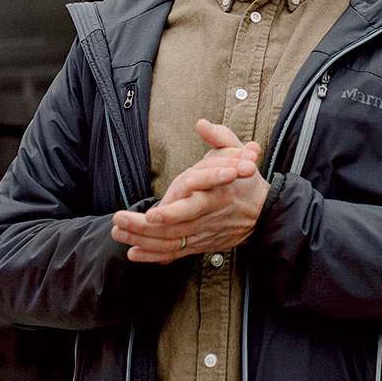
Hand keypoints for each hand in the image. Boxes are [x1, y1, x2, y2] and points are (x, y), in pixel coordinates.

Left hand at [111, 119, 268, 263]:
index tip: (152, 213)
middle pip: (173, 229)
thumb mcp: (239, 153)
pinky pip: (174, 254)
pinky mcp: (199, 245)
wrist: (263, 214)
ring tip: (117, 232)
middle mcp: (207, 218)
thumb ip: (220, 137)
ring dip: (141, 240)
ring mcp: (202, 234)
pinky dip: (153, 256)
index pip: (193, 207)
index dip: (172, 213)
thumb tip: (202, 124)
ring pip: (169, 243)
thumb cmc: (247, 182)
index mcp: (217, 195)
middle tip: (119, 219)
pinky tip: (133, 252)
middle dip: (143, 227)